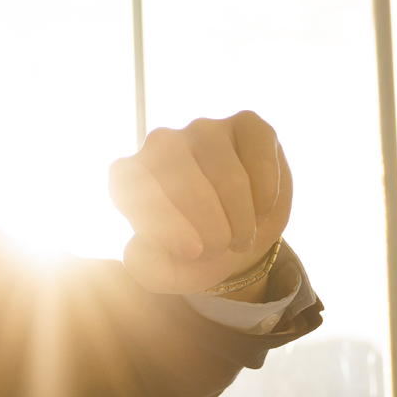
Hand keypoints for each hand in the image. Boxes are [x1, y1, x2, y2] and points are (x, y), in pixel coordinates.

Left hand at [109, 110, 294, 295]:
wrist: (240, 239)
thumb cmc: (196, 251)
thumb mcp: (170, 272)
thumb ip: (147, 268)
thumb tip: (137, 250)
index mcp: (129, 177)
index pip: (132, 188)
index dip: (165, 222)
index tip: (193, 252)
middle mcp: (161, 143)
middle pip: (185, 184)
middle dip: (210, 229)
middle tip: (221, 250)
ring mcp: (203, 130)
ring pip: (227, 176)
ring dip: (241, 218)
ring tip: (242, 237)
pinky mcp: (246, 125)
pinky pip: (260, 160)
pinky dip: (266, 195)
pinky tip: (261, 210)